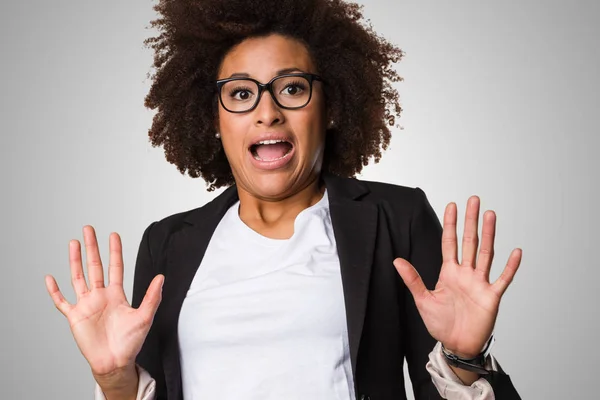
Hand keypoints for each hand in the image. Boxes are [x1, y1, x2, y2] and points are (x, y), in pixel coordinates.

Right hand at [45, 226, 163, 377]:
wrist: (116, 362)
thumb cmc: (131, 342)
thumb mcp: (145, 317)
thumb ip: (153, 297)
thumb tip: (161, 277)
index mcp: (117, 295)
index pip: (115, 267)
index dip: (114, 251)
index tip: (113, 235)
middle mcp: (100, 296)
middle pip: (94, 266)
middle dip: (92, 248)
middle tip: (89, 229)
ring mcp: (86, 305)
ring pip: (78, 278)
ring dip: (75, 261)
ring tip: (73, 243)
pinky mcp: (75, 317)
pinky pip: (62, 302)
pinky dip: (55, 291)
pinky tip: (50, 278)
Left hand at [394, 196, 521, 357]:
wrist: (456, 344)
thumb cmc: (440, 323)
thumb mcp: (422, 299)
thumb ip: (412, 279)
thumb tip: (396, 260)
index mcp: (449, 272)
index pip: (450, 242)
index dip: (451, 224)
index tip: (452, 205)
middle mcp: (466, 273)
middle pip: (469, 242)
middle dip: (470, 221)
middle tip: (474, 200)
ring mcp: (480, 283)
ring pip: (486, 254)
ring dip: (489, 235)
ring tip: (490, 215)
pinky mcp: (491, 296)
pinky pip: (503, 279)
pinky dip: (510, 266)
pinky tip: (516, 252)